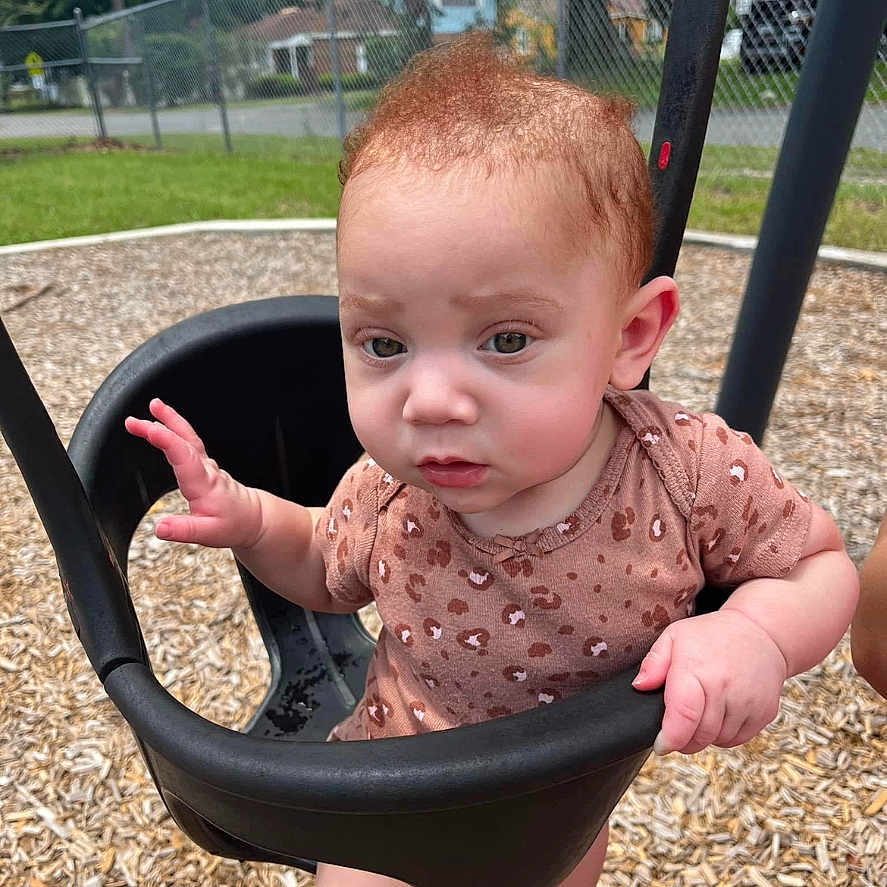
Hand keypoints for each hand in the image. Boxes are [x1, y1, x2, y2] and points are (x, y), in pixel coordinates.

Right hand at [124, 398, 262, 548]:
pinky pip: (189, 442)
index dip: (165, 440)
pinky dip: (177, 430)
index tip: (148, 428)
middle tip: (135, 418)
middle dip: (161, 425)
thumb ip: (184, 531)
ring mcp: (205, 465)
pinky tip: (167, 426)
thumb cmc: (234, 525)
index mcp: (203, 484)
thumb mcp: (209, 534)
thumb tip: (160, 528)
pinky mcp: (204, 466)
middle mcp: (205, 469)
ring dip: (171, 420)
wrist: (253, 519)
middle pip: (184, 440)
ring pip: (188, 437)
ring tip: (154, 406)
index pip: (183, 456)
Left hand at [631, 609, 787, 755]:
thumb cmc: (711, 635)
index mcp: (697, 669)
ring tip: (699, 714)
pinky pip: (737, 739)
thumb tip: (639, 686)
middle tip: (675, 730)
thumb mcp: (674, 637)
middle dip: (683, 740)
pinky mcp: (764, 712)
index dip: (670, 738)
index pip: (683, 716)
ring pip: (718, 740)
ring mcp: (748, 702)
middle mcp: (725, 688)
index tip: (661, 745)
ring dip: (704, 737)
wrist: (759, 632)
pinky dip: (724, 735)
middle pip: (700, 735)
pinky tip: (718, 715)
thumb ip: (653, 663)